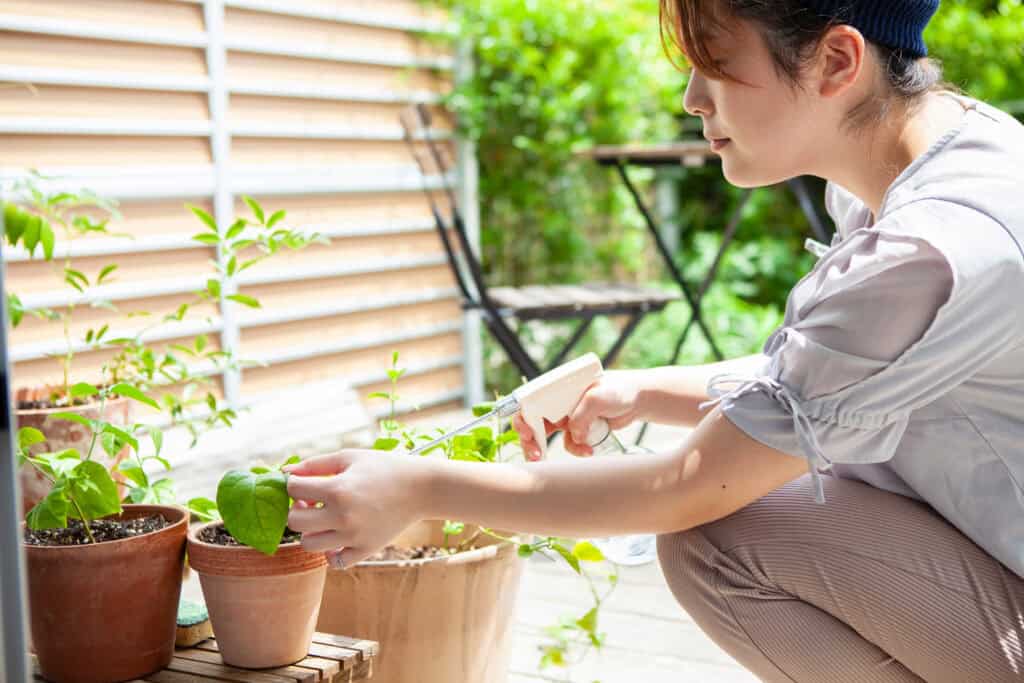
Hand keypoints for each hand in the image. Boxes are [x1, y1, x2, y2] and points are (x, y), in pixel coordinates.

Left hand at [283, 450, 429, 568]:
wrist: (421, 488)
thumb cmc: (384, 467)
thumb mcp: (349, 457)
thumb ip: (314, 464)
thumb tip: (283, 473)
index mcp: (337, 489)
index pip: (293, 490)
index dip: (294, 485)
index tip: (304, 483)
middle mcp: (343, 516)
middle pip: (295, 521)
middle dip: (298, 509)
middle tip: (312, 502)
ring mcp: (354, 536)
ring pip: (309, 544)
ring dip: (311, 530)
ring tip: (325, 518)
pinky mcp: (366, 550)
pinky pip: (334, 562)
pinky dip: (330, 553)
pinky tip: (337, 537)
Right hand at [513, 369, 640, 459]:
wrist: (639, 400)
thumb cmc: (619, 389)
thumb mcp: (597, 397)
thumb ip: (581, 416)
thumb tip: (574, 435)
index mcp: (558, 388)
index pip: (530, 401)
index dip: (523, 417)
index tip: (528, 433)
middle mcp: (558, 401)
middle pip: (532, 420)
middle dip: (529, 439)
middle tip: (534, 454)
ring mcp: (567, 416)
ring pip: (547, 436)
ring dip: (548, 449)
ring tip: (553, 459)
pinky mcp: (578, 429)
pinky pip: (569, 443)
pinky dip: (576, 449)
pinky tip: (589, 449)